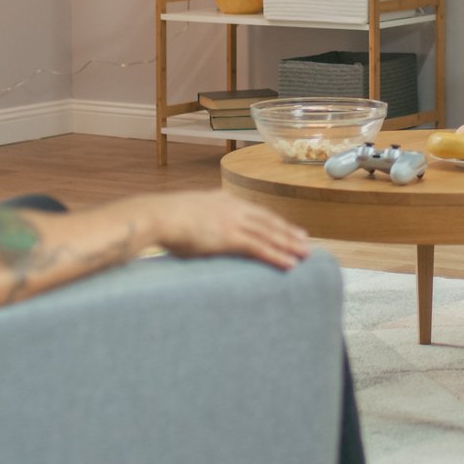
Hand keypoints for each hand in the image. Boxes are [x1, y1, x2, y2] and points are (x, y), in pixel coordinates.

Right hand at [145, 191, 310, 269]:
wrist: (157, 216)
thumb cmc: (163, 219)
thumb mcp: (186, 214)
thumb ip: (198, 220)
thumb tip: (196, 230)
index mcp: (222, 200)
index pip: (255, 211)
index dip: (273, 221)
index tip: (287, 227)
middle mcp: (233, 207)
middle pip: (268, 221)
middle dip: (288, 232)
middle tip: (305, 241)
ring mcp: (233, 221)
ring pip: (270, 234)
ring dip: (289, 245)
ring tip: (305, 254)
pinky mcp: (231, 236)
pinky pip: (260, 248)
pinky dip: (277, 256)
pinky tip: (290, 264)